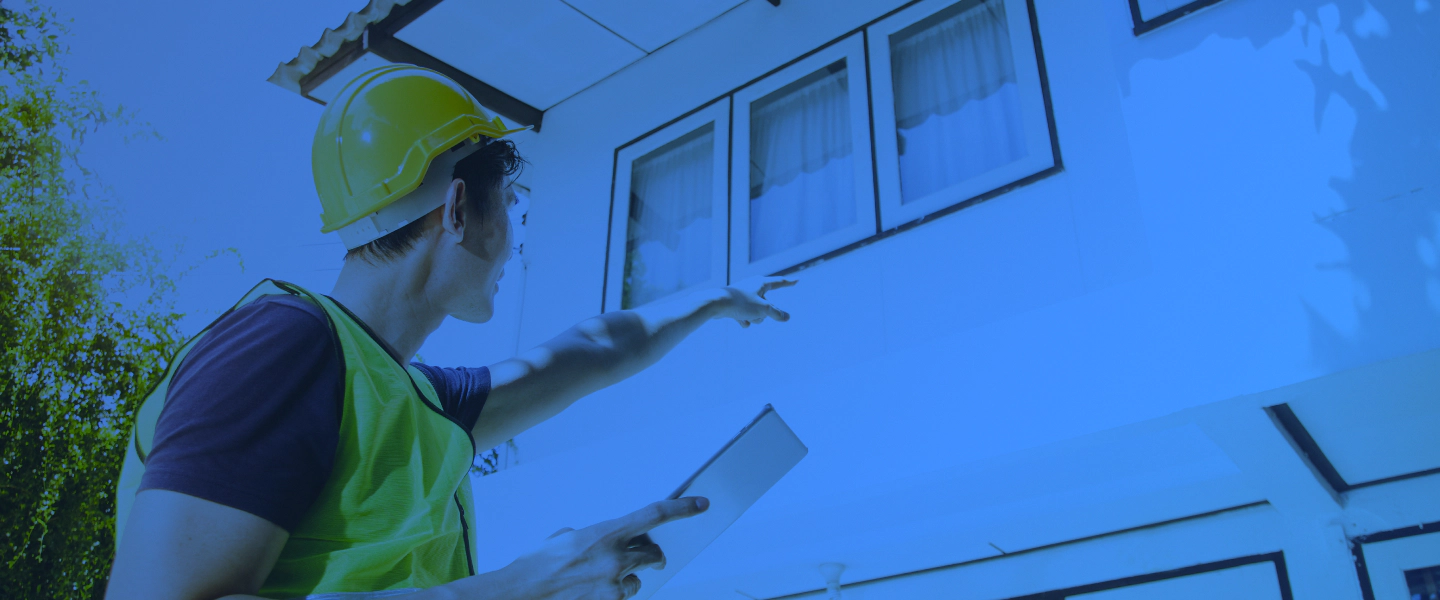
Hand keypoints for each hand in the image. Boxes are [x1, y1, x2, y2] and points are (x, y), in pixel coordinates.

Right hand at [499, 497, 708, 599]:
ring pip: (637, 578)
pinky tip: (592, 591)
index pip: (654, 515)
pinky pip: (624, 596)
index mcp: (605, 533)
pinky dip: (614, 594)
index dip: (682, 509)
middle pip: (652, 553)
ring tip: (599, 579)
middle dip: (652, 554)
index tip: (700, 505)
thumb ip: (594, 536)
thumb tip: (603, 542)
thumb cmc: (536, 566)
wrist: (519, 594)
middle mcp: (615, 558)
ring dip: (626, 577)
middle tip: (649, 555)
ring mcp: (614, 585)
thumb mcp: (565, 539)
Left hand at [714, 277, 796, 327]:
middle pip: (767, 304)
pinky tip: (740, 320)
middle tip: (755, 314)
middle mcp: (753, 287)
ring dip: (754, 318)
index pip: (779, 282)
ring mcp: (744, 295)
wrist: (716, 304)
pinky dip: (745, 319)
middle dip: (764, 313)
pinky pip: (746, 315)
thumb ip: (776, 313)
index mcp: (761, 283)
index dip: (789, 283)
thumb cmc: (741, 303)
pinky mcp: (735, 304)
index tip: (797, 281)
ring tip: (746, 316)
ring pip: (757, 312)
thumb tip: (786, 317)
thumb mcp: (763, 309)